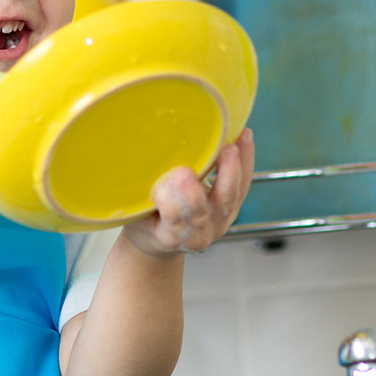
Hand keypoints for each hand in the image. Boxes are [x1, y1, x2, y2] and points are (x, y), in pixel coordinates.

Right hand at [124, 129, 254, 256]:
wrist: (162, 239)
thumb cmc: (145, 219)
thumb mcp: (134, 211)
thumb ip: (137, 194)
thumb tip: (131, 157)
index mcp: (170, 237)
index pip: (172, 220)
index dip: (168, 202)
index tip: (162, 183)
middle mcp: (199, 233)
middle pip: (202, 212)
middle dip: (195, 191)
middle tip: (187, 170)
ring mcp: (219, 221)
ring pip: (228, 197)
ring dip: (230, 170)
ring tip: (230, 145)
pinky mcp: (232, 207)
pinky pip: (242, 185)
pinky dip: (244, 161)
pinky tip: (245, 136)